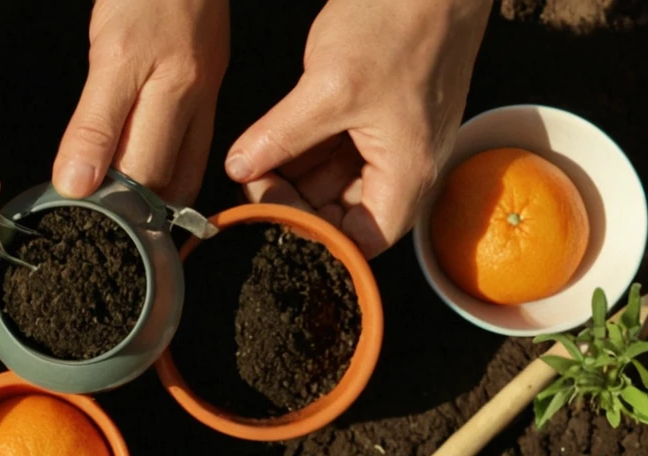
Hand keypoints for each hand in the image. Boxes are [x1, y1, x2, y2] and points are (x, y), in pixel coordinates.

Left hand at [52, 0, 229, 205]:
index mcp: (172, 91)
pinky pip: (193, 149)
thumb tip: (76, 184)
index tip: (75, 213)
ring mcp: (208, 97)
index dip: (110, 203)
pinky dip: (170, 173)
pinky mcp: (208, 90)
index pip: (141, 172)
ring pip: (186, 171)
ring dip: (156, 199)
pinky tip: (149, 181)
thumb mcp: (109, 54)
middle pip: (169, 180)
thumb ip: (94, 123)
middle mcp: (197, 101)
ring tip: (121, 214)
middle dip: (133, 209)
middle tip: (95, 223)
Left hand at [226, 0, 492, 257]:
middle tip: (253, 179)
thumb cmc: (401, 22)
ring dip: (297, 174)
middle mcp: (409, 166)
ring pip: (338, 180)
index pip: (358, 241)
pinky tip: (275, 136)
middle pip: (345, 213)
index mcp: (408, 173)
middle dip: (297, 201)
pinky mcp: (383, 117)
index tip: (269, 210)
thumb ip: (279, 136)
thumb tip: (239, 169)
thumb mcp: (327, 87)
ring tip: (258, 156)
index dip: (312, 235)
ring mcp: (397, 140)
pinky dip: (308, 148)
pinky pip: (341, 148)